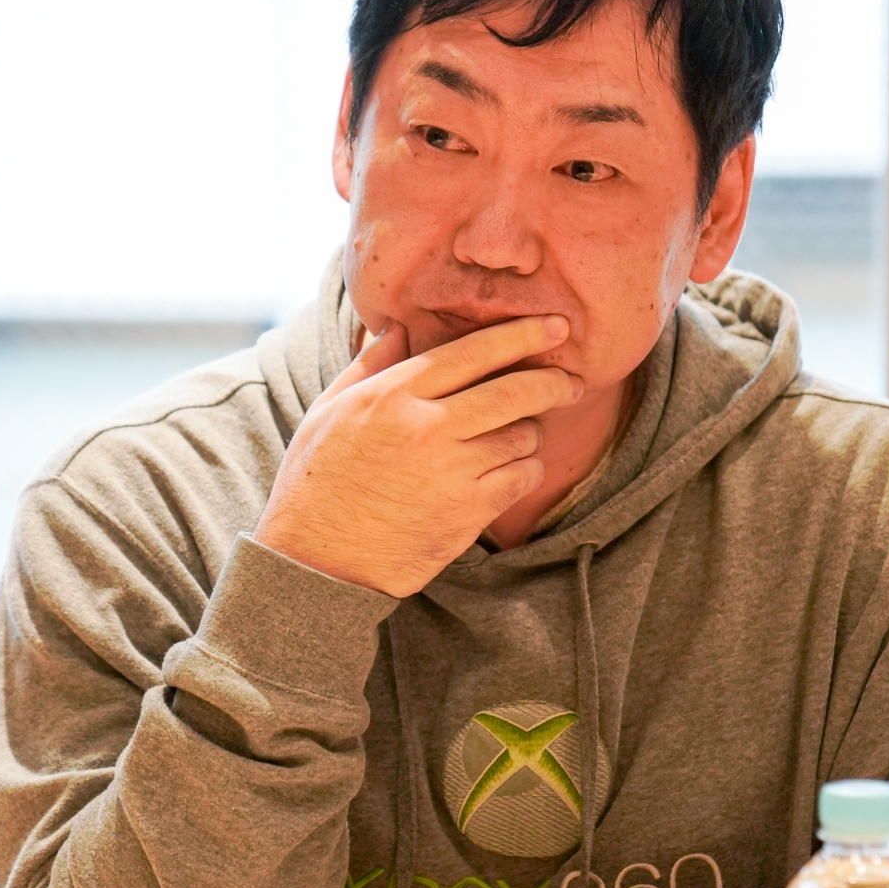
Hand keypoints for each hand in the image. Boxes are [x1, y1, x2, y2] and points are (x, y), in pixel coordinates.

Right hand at [254, 316, 581, 597]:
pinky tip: (512, 469)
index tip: (555, 326)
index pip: (473, 351)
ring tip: (518, 433)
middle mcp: (426, 427)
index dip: (522, 334)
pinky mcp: (466, 513)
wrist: (318, 561)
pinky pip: (521, 478)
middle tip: (570, 380)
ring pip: (522, 435)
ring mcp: (450, 472)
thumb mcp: (328, 411)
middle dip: (553, 380)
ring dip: (530, 430)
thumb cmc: (318, 482)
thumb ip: (369, 366)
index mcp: (392, 395)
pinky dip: (525, 469)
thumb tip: (397, 328)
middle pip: (514, 390)